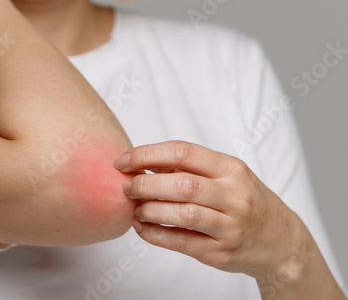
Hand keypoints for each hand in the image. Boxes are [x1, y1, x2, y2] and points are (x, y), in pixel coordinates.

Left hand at [113, 140, 308, 279]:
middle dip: (145, 184)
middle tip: (127, 187)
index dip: (147, 155)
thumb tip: (143, 163)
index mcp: (232, 169)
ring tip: (136, 208)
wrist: (281, 241)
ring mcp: (230, 226)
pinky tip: (143, 228)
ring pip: (183, 214)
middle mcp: (235, 196)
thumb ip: (189, 167)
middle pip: (182, 184)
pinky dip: (155, 234)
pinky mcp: (221, 252)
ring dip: (150, 210)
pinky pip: (182, 242)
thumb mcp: (227, 175)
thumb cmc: (244, 200)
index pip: (183, 152)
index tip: (123, 161)